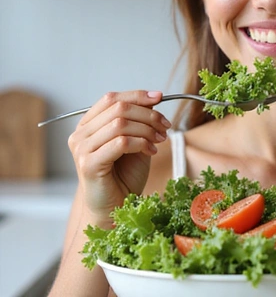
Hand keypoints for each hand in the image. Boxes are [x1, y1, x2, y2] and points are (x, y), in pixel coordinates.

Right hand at [68, 90, 170, 224]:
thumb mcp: (136, 141)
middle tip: (166, 126)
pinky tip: (151, 151)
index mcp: (88, 125)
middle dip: (148, 114)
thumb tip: (154, 99)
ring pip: (120, 124)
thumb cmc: (124, 176)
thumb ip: (139, 121)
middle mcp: (81, 134)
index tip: (160, 97)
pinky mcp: (89, 164)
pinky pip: (120, 143)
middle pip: (118, 108)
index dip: (137, 95)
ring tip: (160, 140)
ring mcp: (82, 149)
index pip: (111, 98)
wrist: (114, 208)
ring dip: (147, 129)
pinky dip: (141, 143)